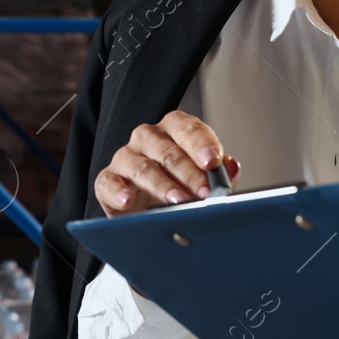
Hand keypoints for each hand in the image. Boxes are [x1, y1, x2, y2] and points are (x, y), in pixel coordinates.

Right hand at [93, 110, 240, 217]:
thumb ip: (220, 172)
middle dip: (189, 174)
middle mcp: (148, 138)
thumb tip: (232, 168)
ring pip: (142, 167)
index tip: (213, 161)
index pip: (188, 129)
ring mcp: (125, 157)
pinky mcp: (107, 180)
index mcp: (174, 129)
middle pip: (168, 152)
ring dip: (161, 186)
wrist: (149, 209)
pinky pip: (109, 182)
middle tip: (205, 193)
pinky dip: (118, 192)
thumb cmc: (181, 185)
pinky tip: (129, 201)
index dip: (201, 144)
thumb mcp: (203, 177)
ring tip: (178, 201)